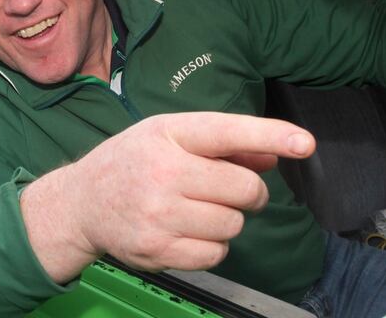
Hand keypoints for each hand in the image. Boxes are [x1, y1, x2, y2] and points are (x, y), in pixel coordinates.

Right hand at [20, 112, 314, 281]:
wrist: (81, 202)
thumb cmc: (133, 162)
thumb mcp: (170, 137)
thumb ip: (225, 146)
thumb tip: (272, 157)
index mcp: (168, 134)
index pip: (228, 131)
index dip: (270, 135)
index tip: (305, 142)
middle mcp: (163, 171)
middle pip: (244, 188)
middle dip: (248, 192)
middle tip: (229, 190)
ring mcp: (159, 214)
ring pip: (234, 224)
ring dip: (228, 220)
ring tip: (198, 209)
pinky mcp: (158, 249)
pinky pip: (217, 253)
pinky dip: (213, 245)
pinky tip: (187, 230)